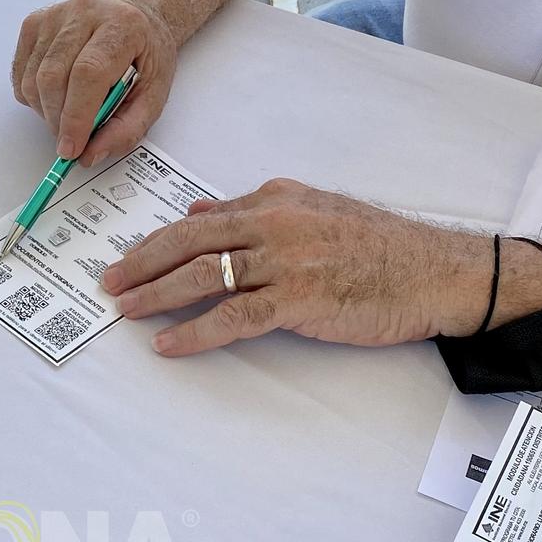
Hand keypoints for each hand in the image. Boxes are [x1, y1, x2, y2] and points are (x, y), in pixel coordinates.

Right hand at [11, 0, 178, 162]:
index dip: (76, 116)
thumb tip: (90, 155)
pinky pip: (21, 74)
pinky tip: (58, 94)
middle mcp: (84, 11)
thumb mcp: (154, 94)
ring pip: (32, 79)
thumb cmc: (144, 52)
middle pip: (53, 76)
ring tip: (70, 113)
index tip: (72, 148)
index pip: (88, 73)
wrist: (132, 14)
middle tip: (72, 140)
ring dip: (46, 111)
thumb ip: (127, 129)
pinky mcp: (33, 23)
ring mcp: (54, 15)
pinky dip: (35, 97)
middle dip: (58, 120)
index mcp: (121, 25)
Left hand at [99, 180, 480, 356]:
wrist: (432, 270)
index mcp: (275, 198)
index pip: (202, 217)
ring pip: (204, 275)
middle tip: (109, 281)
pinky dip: (195, 331)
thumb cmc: (379, 246)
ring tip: (127, 309)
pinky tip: (170, 343)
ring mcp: (285, 259)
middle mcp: (274, 222)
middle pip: (190, 240)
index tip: (129, 256)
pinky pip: (234, 316)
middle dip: (142, 262)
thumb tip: (201, 211)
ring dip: (157, 294)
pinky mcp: (299, 298)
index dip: (158, 239)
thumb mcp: (313, 210)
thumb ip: (256, 210)